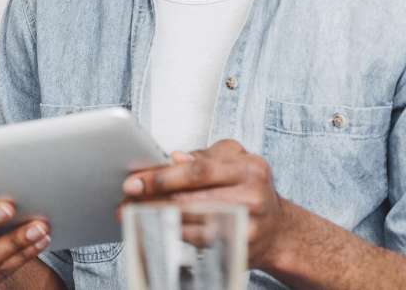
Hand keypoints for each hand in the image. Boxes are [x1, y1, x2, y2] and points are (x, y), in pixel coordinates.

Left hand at [121, 139, 290, 268]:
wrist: (278, 230)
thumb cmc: (248, 189)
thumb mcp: (234, 162)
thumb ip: (204, 157)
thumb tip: (174, 157)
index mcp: (249, 167)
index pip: (197, 170)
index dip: (163, 176)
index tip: (135, 180)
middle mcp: (252, 196)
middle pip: (191, 198)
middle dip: (152, 198)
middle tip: (127, 198)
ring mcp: (247, 225)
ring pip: (190, 221)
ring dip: (155, 216)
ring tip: (132, 212)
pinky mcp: (238, 249)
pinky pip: (196, 240)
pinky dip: (170, 232)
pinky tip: (152, 226)